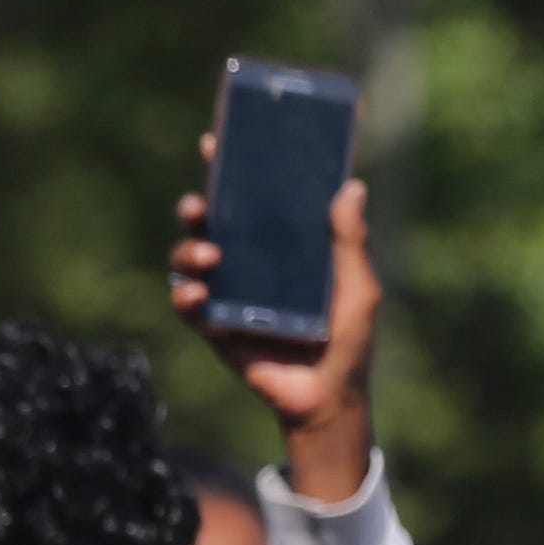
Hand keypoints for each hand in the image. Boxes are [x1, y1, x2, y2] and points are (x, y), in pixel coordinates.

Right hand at [171, 152, 377, 504]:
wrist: (326, 400)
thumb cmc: (350, 343)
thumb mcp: (359, 289)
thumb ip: (349, 243)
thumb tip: (350, 187)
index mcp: (288, 247)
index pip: (259, 201)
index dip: (236, 172)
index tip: (218, 144)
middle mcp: (255, 265)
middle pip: (215, 223)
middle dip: (199, 208)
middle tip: (199, 204)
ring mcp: (232, 295)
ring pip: (191, 259)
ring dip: (188, 250)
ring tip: (207, 255)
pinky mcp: (215, 329)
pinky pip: (188, 306)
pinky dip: (185, 297)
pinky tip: (196, 295)